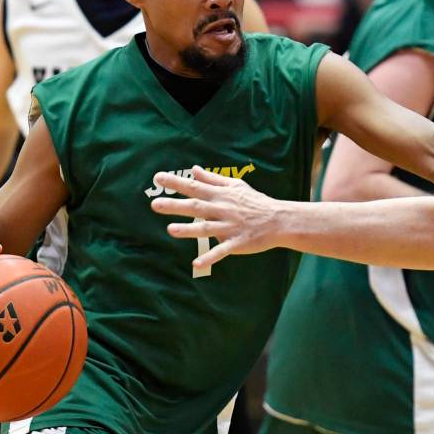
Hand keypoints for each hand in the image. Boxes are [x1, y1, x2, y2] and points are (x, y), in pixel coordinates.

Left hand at [150, 167, 280, 268]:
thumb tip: (194, 170)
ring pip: (206, 228)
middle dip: (175, 206)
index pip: (195, 187)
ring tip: (170, 230)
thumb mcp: (235, 185)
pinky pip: (221, 251)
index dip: (176, 182)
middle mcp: (222, 209)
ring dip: (188, 230)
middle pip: (196, 206)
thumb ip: (213, 179)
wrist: (278, 220)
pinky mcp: (237, 243)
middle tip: (155, 205)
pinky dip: (209, 257)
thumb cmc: (255, 201)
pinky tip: (196, 263)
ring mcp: (229, 227)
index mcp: (221, 195)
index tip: (158, 178)